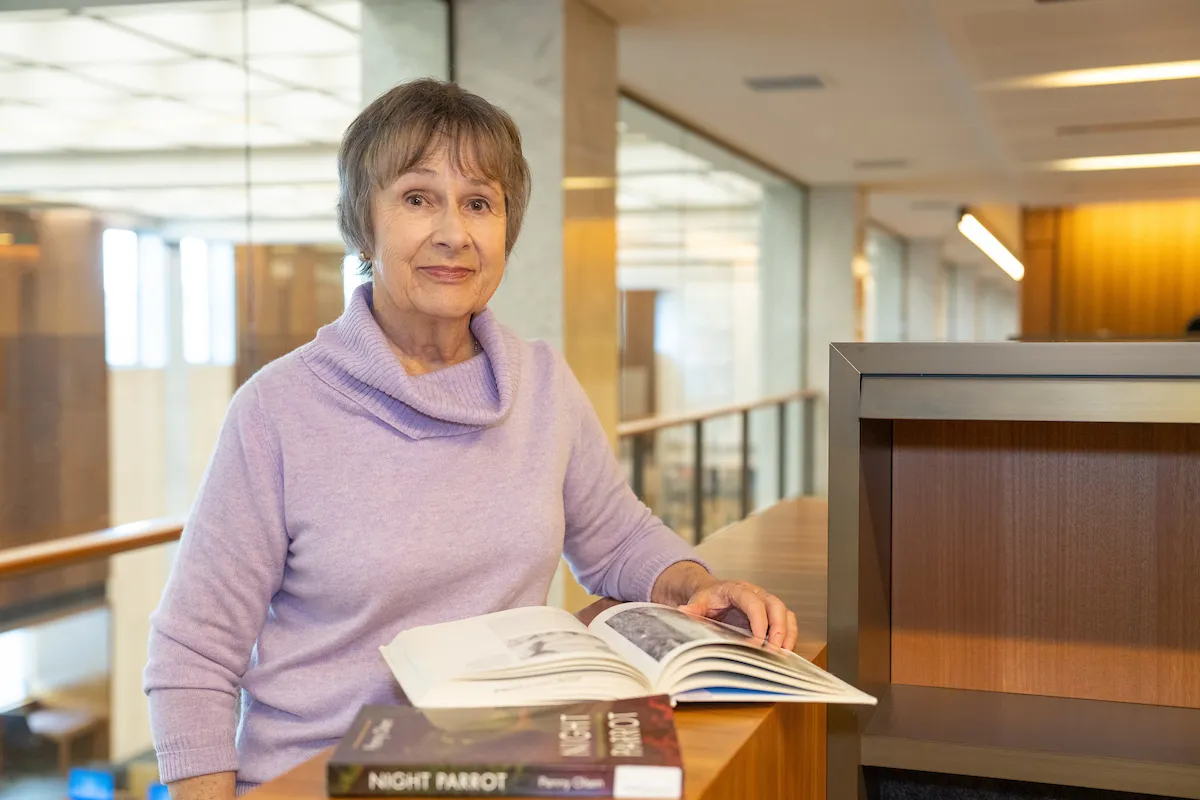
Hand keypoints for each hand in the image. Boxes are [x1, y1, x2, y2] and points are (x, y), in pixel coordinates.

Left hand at [679, 579, 797, 651]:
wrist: (713, 592)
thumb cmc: (708, 597)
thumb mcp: (698, 601)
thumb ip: (694, 608)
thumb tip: (684, 611)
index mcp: (738, 589)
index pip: (753, 602)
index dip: (758, 620)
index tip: (758, 640)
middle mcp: (757, 594)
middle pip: (776, 605)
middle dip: (779, 628)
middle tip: (775, 649)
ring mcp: (766, 603)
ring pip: (785, 613)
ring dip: (788, 633)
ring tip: (784, 653)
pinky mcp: (771, 614)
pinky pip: (786, 622)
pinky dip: (789, 636)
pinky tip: (784, 652)